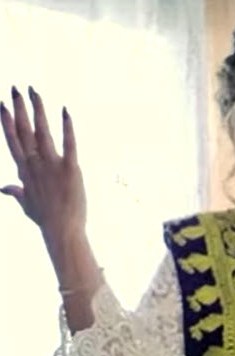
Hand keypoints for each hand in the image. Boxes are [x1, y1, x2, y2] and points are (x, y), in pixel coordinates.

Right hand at [1, 86, 85, 240]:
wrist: (62, 230)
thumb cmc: (45, 218)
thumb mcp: (26, 203)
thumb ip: (15, 191)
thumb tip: (3, 188)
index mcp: (24, 170)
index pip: (12, 140)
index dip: (6, 121)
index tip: (1, 104)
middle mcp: (35, 164)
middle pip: (24, 131)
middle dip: (19, 109)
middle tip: (15, 88)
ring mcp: (52, 165)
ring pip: (42, 132)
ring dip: (38, 111)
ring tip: (34, 92)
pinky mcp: (70, 169)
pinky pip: (69, 144)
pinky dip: (67, 127)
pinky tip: (65, 111)